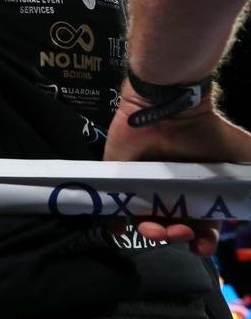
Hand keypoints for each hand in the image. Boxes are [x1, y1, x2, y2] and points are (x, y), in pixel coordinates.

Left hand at [104, 80, 250, 253]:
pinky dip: (114, 221)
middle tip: (180, 233)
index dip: (204, 240)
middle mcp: (171, 192)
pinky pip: (113, 204)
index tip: (202, 246)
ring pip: (145, 219)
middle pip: (173, 227)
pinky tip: (120, 228)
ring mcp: (144, 185)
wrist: (170, 105)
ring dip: (151, 232)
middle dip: (177, 237)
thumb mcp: (244, 153)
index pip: (202, 226)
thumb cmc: (208, 130)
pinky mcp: (118, 175)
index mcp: (199, 192)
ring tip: (156, 230)